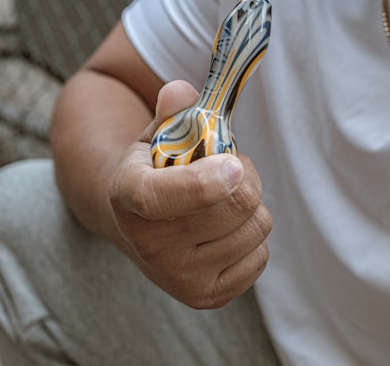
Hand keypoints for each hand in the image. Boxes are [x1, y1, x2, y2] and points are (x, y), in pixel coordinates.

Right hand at [107, 80, 272, 308]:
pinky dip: (251, 235)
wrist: (136, 226)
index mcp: (128, 196)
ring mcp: (178, 278)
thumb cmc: (153, 170)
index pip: (161, 197)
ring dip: (252, 204)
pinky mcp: (207, 297)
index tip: (234, 166)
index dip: (202, 183)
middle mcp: (148, 245)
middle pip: (236, 204)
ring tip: (224, 196)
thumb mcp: (153, 135)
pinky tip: (225, 228)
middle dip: (246, 174)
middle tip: (231, 165)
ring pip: (256, 227)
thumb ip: (170, 111)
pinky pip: (261, 256)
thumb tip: (181, 92)